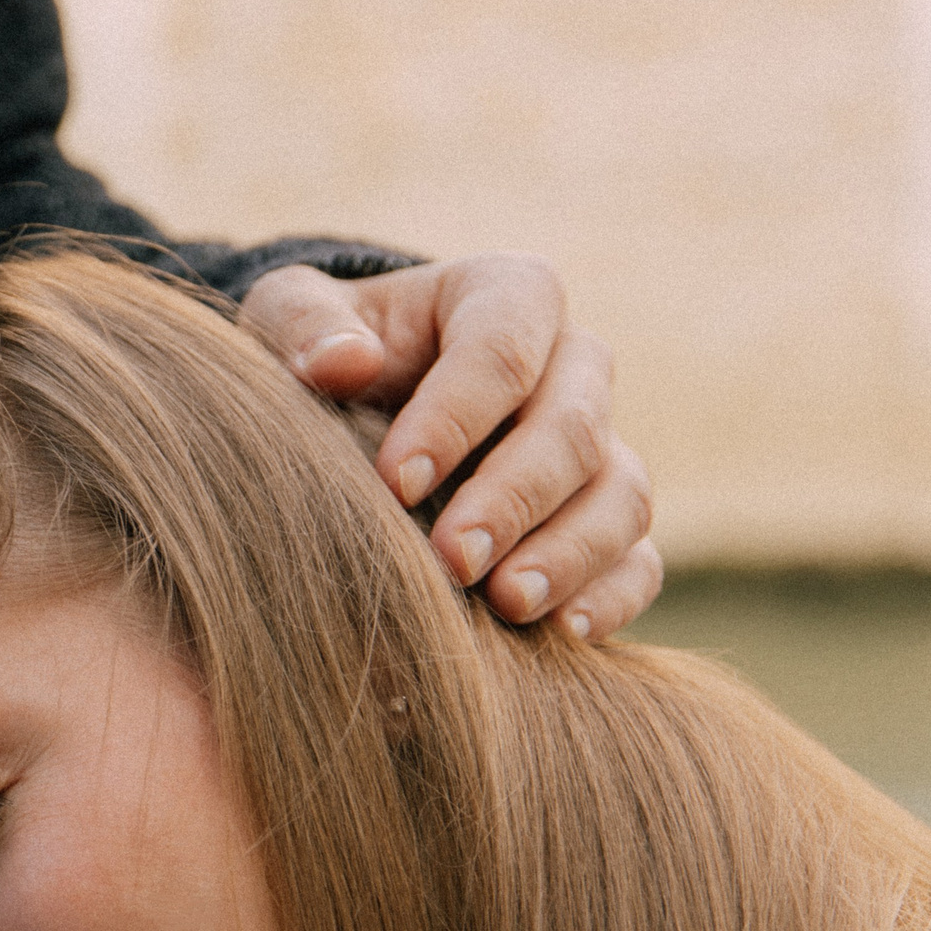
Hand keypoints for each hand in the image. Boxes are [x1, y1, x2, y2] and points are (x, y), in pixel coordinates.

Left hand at [241, 253, 662, 637]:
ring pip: (621, 494)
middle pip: (573, 426)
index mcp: (506, 297)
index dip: (456, 415)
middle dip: (514, 498)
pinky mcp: (607, 521)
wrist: (358, 410)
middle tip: (454, 560)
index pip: (502, 345)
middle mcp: (571, 366)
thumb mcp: (291, 317)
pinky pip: (639, 559)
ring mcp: (600, 447)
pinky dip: (612, 596)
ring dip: (570, 553)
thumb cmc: (325, 354)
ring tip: (508, 604)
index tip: (396, 482)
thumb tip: (344, 363)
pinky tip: (563, 633)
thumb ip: (304, 325)